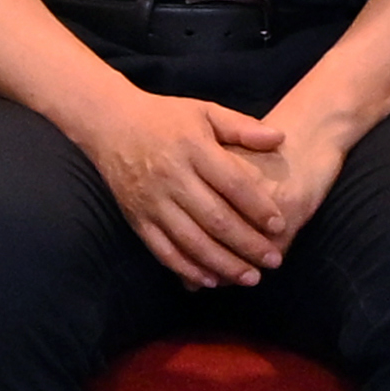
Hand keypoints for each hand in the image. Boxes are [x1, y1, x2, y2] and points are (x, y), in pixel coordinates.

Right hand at [73, 91, 302, 285]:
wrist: (109, 124)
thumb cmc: (165, 117)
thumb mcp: (204, 111)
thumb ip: (242, 126)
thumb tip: (280, 138)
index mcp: (193, 148)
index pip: (232, 183)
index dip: (258, 207)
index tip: (279, 225)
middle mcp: (172, 177)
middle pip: (215, 218)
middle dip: (247, 244)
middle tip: (273, 260)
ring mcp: (152, 201)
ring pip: (192, 241)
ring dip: (223, 263)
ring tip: (250, 277)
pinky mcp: (137, 219)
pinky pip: (163, 250)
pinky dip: (187, 268)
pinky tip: (211, 280)